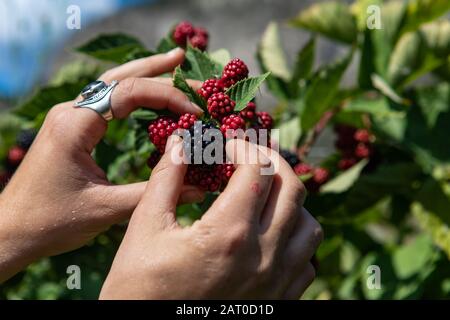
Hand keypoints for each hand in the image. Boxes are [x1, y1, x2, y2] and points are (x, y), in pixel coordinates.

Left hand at [0, 48, 204, 282]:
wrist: (11, 232)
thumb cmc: (51, 222)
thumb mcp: (106, 209)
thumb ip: (152, 193)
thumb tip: (199, 188)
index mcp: (75, 125)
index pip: (129, 93)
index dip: (167, 97)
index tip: (196, 112)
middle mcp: (70, 113)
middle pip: (119, 77)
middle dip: (157, 71)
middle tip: (187, 63)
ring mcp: (69, 118)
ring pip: (111, 84)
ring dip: (143, 74)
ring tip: (173, 64)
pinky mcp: (71, 128)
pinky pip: (105, 101)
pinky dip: (131, 94)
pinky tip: (147, 95)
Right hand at [100, 138, 322, 298]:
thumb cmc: (139, 288)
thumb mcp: (145, 229)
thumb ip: (166, 179)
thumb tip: (182, 142)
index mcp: (228, 234)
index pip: (256, 170)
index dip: (243, 147)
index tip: (227, 144)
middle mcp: (263, 257)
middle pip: (292, 189)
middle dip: (271, 162)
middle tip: (249, 157)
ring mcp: (277, 282)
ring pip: (309, 225)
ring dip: (290, 201)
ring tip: (262, 196)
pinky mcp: (280, 300)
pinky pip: (306, 260)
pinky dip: (294, 237)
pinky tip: (268, 235)